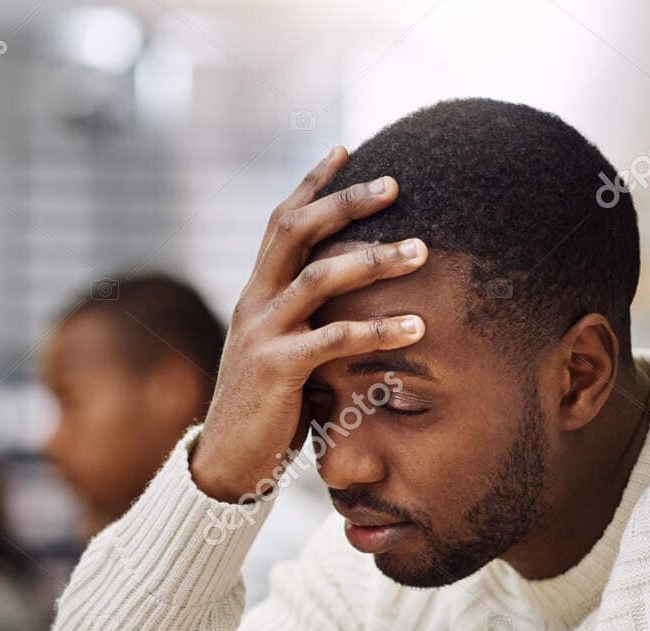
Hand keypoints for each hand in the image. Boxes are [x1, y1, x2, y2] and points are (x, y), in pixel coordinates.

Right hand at [189, 145, 427, 502]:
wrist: (226, 463)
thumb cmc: (266, 409)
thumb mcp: (284, 352)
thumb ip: (308, 322)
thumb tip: (352, 302)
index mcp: (256, 293)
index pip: (281, 222)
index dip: (312, 183)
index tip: (345, 148)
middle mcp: (255, 303)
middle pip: (296, 231)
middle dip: (345, 201)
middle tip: (395, 184)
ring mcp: (262, 334)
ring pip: (319, 278)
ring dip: (374, 259)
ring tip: (423, 251)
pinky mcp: (277, 369)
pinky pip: (332, 339)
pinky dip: (378, 329)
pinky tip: (417, 326)